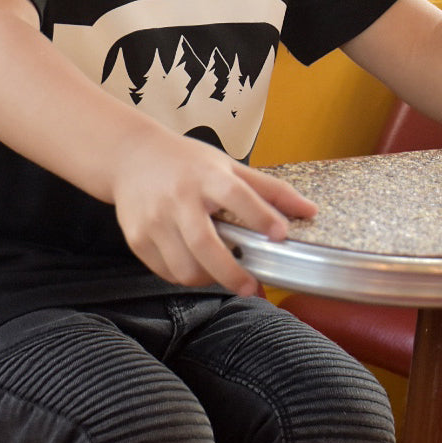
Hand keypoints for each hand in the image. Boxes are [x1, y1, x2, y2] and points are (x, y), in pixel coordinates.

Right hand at [109, 127, 316, 295]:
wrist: (131, 155)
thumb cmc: (185, 161)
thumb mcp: (227, 165)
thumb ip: (268, 189)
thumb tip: (311, 211)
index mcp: (205, 175)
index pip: (236, 195)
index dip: (260, 215)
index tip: (281, 234)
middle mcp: (178, 197)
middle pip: (205, 244)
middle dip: (232, 273)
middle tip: (253, 287)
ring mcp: (154, 219)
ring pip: (185, 267)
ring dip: (209, 279)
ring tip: (222, 273)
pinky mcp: (137, 237)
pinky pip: (166, 271)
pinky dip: (185, 275)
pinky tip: (196, 265)